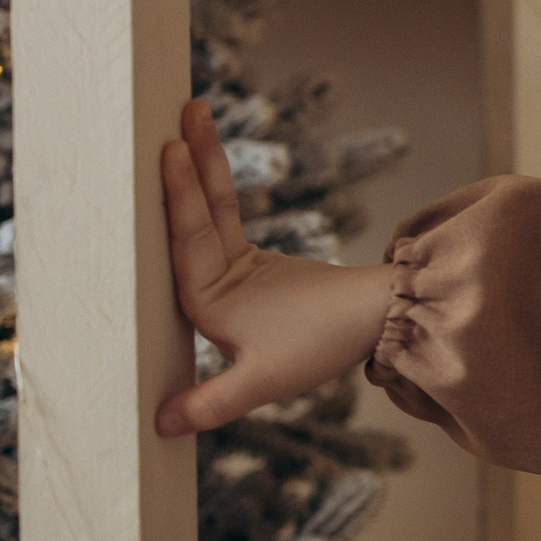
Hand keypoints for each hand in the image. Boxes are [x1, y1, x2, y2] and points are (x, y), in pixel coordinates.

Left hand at [154, 98, 398, 436]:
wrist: (382, 321)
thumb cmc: (326, 348)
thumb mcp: (264, 380)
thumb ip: (212, 403)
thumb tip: (158, 427)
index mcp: (208, 308)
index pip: (186, 245)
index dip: (179, 198)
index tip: (169, 155)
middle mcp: (213, 286)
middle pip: (191, 217)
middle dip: (182, 169)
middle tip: (173, 119)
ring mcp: (231, 270)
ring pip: (208, 207)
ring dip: (199, 162)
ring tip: (188, 112)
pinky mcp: (250, 261)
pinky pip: (226, 210)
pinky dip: (215, 180)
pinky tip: (203, 151)